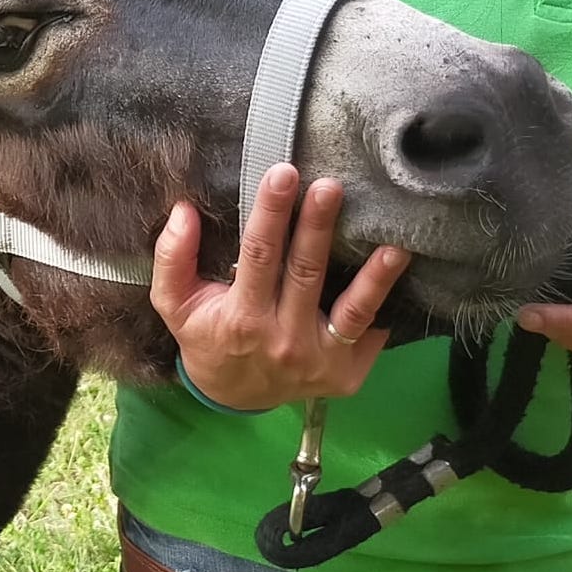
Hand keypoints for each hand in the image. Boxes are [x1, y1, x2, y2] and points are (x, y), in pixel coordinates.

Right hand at [152, 166, 409, 412]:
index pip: (259, 256)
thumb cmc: (207, 337)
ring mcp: (320, 361)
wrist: (233, 397)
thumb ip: (172, 258)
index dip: (271, 213)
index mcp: (242, 319)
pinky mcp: (347, 374)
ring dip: (374, 278)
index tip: (282, 174)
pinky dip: (384, 304)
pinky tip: (398, 273)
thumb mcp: (174, 304)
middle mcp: (283, 341)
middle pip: (306, 273)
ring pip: (352, 311)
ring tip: (393, 247)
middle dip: (318, 227)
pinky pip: (368, 334)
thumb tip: (184, 210)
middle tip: (331, 187)